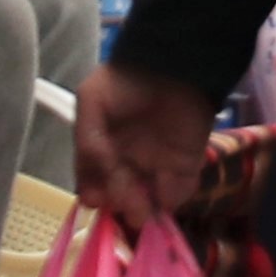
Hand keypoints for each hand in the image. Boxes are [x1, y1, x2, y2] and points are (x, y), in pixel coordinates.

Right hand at [72, 65, 215, 232]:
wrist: (173, 64)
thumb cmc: (126, 80)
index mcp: (100, 150)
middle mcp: (126, 162)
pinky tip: (166, 198)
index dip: (93, 193)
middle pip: (119, 195)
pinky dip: (174, 197)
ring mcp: (157, 165)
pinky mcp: (186, 162)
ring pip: (148, 198)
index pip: (92, 181)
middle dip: (120, 205)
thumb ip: (88, 138)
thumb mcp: (93, 102)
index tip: (95, 200)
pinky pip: (180, 188)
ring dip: (145, 208)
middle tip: (123, 208)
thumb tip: (99, 171)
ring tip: (142, 212)